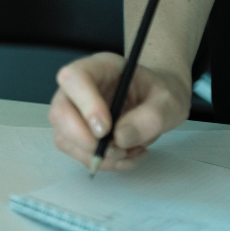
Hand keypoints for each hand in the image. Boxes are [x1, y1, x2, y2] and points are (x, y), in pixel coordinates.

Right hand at [49, 52, 191, 170]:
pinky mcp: (74, 134)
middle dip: (84, 139)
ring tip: (130, 153)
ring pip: (64, 138)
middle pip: (60, 113)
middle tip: (117, 150)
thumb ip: (151, 117)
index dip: (85, 104)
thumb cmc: (159, 94)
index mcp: (99, 68)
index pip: (75, 78)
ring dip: (97, 155)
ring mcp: (72, 113)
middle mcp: (77, 89)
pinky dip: (103, 162)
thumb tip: (120, 138)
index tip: (106, 128)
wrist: (157, 103)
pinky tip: (126, 156)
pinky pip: (77, 153)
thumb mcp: (169, 101)